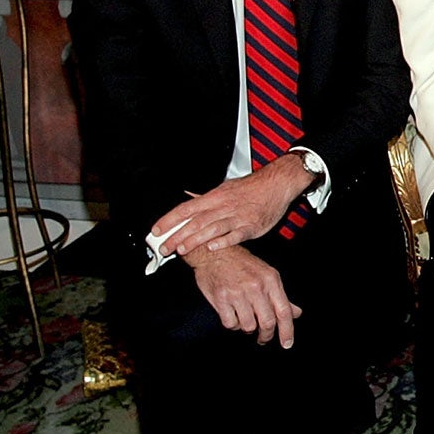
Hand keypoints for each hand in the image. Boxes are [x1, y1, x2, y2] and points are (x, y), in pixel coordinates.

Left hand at [150, 154, 315, 255]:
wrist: (277, 183)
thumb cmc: (252, 187)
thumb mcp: (225, 188)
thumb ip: (206, 197)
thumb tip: (188, 197)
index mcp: (215, 197)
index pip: (186, 209)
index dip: (169, 220)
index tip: (156, 231)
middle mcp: (224, 206)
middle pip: (196, 221)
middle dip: (177, 235)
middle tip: (164, 247)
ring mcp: (238, 216)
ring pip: (212, 228)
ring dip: (195, 239)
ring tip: (182, 249)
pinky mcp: (252, 226)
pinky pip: (236, 235)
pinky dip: (223, 240)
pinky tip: (212, 247)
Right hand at [187, 244, 301, 346]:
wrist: (215, 253)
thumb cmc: (242, 263)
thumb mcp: (267, 274)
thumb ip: (281, 296)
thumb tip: (296, 313)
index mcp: (271, 280)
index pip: (284, 311)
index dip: (287, 331)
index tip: (287, 343)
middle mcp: (256, 286)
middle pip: (267, 322)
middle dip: (266, 335)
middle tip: (264, 338)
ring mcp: (238, 293)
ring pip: (248, 326)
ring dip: (247, 327)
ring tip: (244, 318)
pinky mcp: (221, 298)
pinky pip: (230, 323)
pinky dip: (232, 324)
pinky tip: (232, 315)